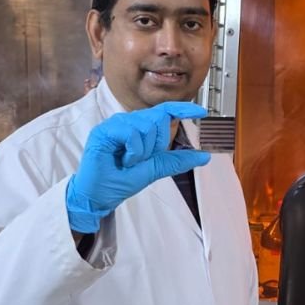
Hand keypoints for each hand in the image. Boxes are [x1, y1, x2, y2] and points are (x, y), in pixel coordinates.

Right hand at [66, 102, 209, 232]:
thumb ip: (176, 161)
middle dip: (156, 145)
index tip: (201, 112)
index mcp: (140, 128)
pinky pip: (132, 133)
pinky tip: (123, 160)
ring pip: (146, 126)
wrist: (100, 196)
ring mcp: (116, 124)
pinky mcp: (105, 130)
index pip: (164, 112)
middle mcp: (129, 122)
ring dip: (143, 151)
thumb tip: (204, 156)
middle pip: (159, 120)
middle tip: (140, 160)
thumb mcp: (155, 169)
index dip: (183, 109)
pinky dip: (133, 151)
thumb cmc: (120, 181)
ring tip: (128, 161)